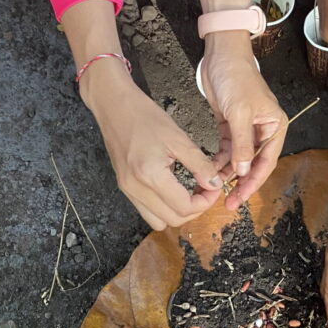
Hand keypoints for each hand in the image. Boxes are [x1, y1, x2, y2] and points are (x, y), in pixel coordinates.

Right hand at [80, 64, 222, 229]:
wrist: (114, 106)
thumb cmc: (144, 116)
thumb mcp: (178, 138)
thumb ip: (199, 164)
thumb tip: (214, 184)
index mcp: (150, 174)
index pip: (184, 207)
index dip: (205, 202)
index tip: (213, 188)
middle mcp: (135, 188)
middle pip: (173, 220)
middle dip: (195, 209)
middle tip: (205, 190)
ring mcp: (127, 190)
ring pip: (159, 221)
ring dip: (178, 212)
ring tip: (190, 192)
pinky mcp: (125, 187)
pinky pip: (147, 211)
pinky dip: (164, 207)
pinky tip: (173, 189)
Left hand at [201, 35, 286, 209]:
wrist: (221, 54)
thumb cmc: (237, 76)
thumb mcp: (240, 112)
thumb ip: (242, 144)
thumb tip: (242, 170)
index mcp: (275, 126)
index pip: (266, 162)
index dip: (253, 182)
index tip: (240, 198)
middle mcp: (263, 130)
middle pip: (253, 164)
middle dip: (240, 183)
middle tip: (227, 202)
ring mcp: (246, 128)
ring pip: (238, 159)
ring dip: (227, 173)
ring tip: (214, 188)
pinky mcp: (230, 125)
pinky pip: (226, 149)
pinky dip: (219, 160)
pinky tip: (210, 170)